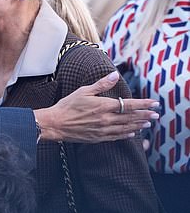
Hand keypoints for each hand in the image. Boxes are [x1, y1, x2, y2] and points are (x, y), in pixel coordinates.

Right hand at [34, 71, 159, 142]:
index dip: (143, 104)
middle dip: (145, 116)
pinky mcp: (98, 138)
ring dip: (138, 125)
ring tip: (147, 123)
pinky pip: (116, 137)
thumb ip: (101, 84)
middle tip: (156, 115)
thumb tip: (114, 75)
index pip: (129, 104)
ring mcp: (103, 130)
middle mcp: (106, 119)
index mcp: (103, 106)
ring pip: (126, 128)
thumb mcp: (83, 91)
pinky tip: (132, 134)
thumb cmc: (67, 105)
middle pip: (131, 117)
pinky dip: (126, 135)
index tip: (154, 103)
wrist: (55, 123)